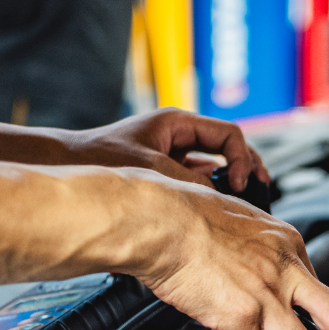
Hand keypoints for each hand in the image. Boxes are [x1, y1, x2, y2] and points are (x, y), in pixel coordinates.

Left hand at [65, 108, 269, 190]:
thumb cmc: (100, 157)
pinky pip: (196, 180)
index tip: (241, 182)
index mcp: (177, 122)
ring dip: (228, 181)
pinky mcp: (164, 172)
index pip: (228, 134)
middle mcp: (178, 135)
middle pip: (227, 147)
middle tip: (258, 187)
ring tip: (241, 199)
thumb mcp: (152, 169)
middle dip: (246, 167)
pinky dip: (208, 191)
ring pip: (214, 164)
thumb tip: (219, 198)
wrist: (69, 165)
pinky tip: (213, 207)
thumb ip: (188, 182)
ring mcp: (172, 154)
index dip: (242, 158)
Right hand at [128, 172, 328, 329]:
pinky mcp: (241, 316)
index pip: (323, 289)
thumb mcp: (245, 222)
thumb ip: (264, 253)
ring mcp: (266, 295)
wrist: (161, 221)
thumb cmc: (187, 216)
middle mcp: (284, 270)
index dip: (317, 316)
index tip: (317, 329)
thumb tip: (266, 276)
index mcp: (288, 245)